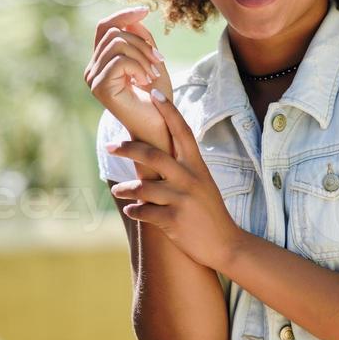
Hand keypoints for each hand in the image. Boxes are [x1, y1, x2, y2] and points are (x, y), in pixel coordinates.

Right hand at [83, 5, 172, 148]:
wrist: (160, 127)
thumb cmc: (158, 99)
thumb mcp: (152, 61)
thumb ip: (142, 40)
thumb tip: (133, 19)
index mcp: (102, 62)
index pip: (105, 27)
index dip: (124, 15)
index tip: (146, 10)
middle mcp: (92, 69)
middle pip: (113, 32)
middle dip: (142, 43)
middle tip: (159, 62)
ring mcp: (93, 79)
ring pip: (117, 44)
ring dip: (143, 56)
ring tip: (153, 74)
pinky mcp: (99, 87)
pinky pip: (120, 60)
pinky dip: (139, 66)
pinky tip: (145, 82)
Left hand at [106, 90, 243, 271]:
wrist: (227, 245)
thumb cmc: (210, 212)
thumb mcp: (203, 183)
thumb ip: (184, 167)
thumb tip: (160, 151)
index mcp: (197, 166)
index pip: (182, 131)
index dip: (168, 111)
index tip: (153, 94)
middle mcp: (189, 179)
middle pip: (153, 155)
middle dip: (127, 148)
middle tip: (111, 146)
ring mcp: (181, 200)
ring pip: (142, 187)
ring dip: (124, 188)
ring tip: (117, 190)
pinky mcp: (173, 221)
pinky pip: (144, 212)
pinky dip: (134, 211)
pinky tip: (131, 211)